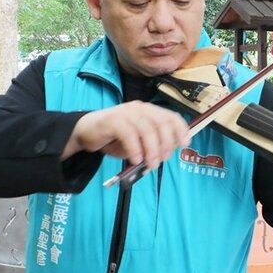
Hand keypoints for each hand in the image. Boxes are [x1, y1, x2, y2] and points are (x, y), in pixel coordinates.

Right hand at [62, 101, 190, 169]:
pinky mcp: (113, 120)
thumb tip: (167, 153)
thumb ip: (153, 144)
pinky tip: (135, 160)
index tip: (185, 143)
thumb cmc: (115, 138)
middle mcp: (140, 109)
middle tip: (163, 159)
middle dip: (166, 143)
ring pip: (147, 129)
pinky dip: (135, 149)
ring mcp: (126, 113)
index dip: (181, 129)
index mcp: (149, 111)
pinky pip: (129, 134)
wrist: (86, 132)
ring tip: (150, 164)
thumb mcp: (139, 142)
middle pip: (161, 123)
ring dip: (152, 149)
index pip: (171, 116)